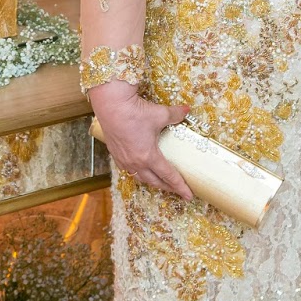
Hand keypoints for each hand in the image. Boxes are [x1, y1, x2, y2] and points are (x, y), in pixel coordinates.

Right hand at [88, 80, 191, 199]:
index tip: (189, 195)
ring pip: (140, 177)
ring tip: (159, 182)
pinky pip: (128, 169)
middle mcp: (136, 162)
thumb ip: (175, 115)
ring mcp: (124, 159)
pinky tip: (139, 169)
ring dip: (151, 181)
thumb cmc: (136, 112)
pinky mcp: (115, 153)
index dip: (180, 186)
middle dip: (167, 187)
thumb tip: (187, 110)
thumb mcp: (160, 114)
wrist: (111, 105)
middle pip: (154, 181)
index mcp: (149, 156)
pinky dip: (137, 173)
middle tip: (177, 190)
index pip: (168, 175)